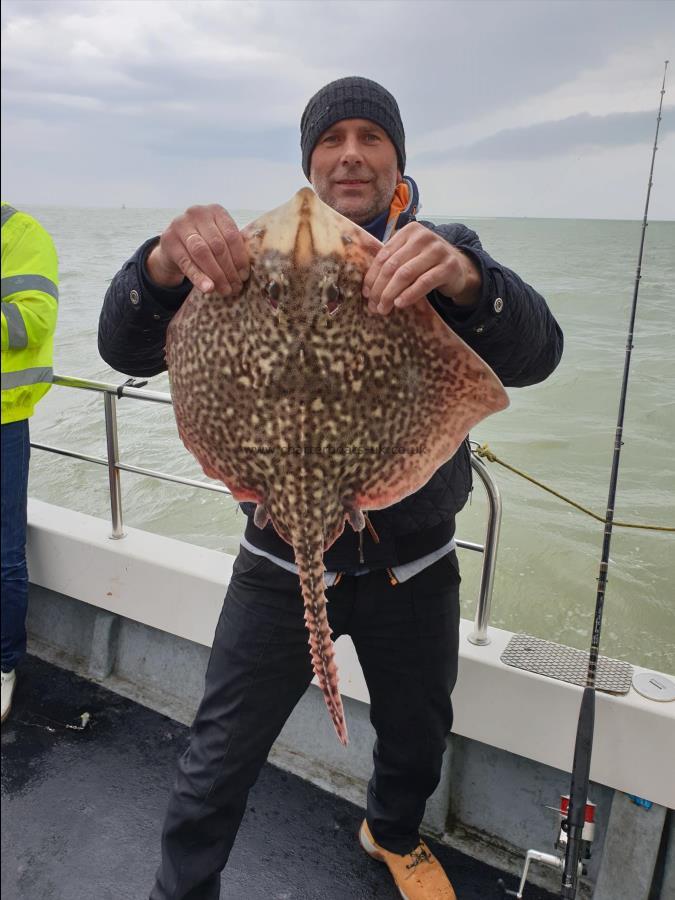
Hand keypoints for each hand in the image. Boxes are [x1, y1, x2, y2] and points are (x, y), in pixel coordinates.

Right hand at [146, 205, 249, 294]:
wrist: (174, 244)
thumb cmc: (203, 242)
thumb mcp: (218, 238)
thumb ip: (231, 248)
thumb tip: (245, 273)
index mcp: (215, 211)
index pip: (231, 236)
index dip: (239, 258)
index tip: (244, 276)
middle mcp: (197, 213)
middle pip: (217, 245)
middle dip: (228, 270)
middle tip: (235, 287)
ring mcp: (181, 225)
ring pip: (202, 252)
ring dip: (216, 274)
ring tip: (224, 290)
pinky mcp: (169, 240)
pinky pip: (186, 263)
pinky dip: (198, 277)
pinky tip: (208, 288)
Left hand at [362, 223, 480, 314]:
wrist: (459, 267)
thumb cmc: (427, 262)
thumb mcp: (409, 256)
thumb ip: (391, 261)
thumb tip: (367, 286)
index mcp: (409, 231)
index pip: (384, 255)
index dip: (372, 276)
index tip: (366, 294)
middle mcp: (423, 237)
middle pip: (393, 266)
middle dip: (380, 288)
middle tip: (373, 306)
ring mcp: (437, 250)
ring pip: (406, 274)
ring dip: (391, 294)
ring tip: (384, 308)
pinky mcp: (448, 266)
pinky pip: (423, 282)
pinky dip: (409, 295)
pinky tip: (400, 304)